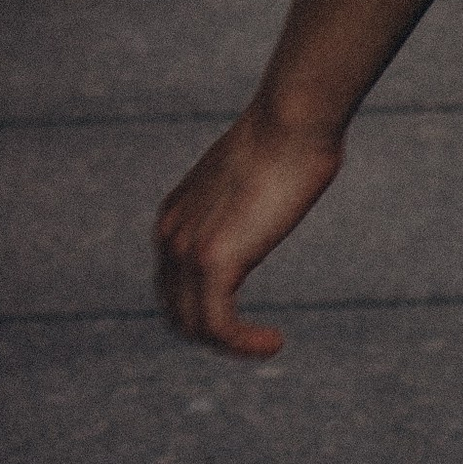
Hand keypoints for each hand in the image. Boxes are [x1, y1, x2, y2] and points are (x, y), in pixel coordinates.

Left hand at [154, 104, 344, 358]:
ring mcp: (186, 251)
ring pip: (194, 326)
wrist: (293, 119)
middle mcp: (169, 236)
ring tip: (270, 343)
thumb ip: (245, 199)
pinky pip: (219, 326)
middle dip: (212, 331)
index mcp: (174, 216)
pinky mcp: (213, 262)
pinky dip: (244, 344)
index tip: (242, 314)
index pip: (173, 283)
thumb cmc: (290, 136)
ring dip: (231, 344)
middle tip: (253, 339)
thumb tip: (270, 198)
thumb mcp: (252, 174)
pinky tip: (273, 342)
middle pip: (176, 310)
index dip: (203, 306)